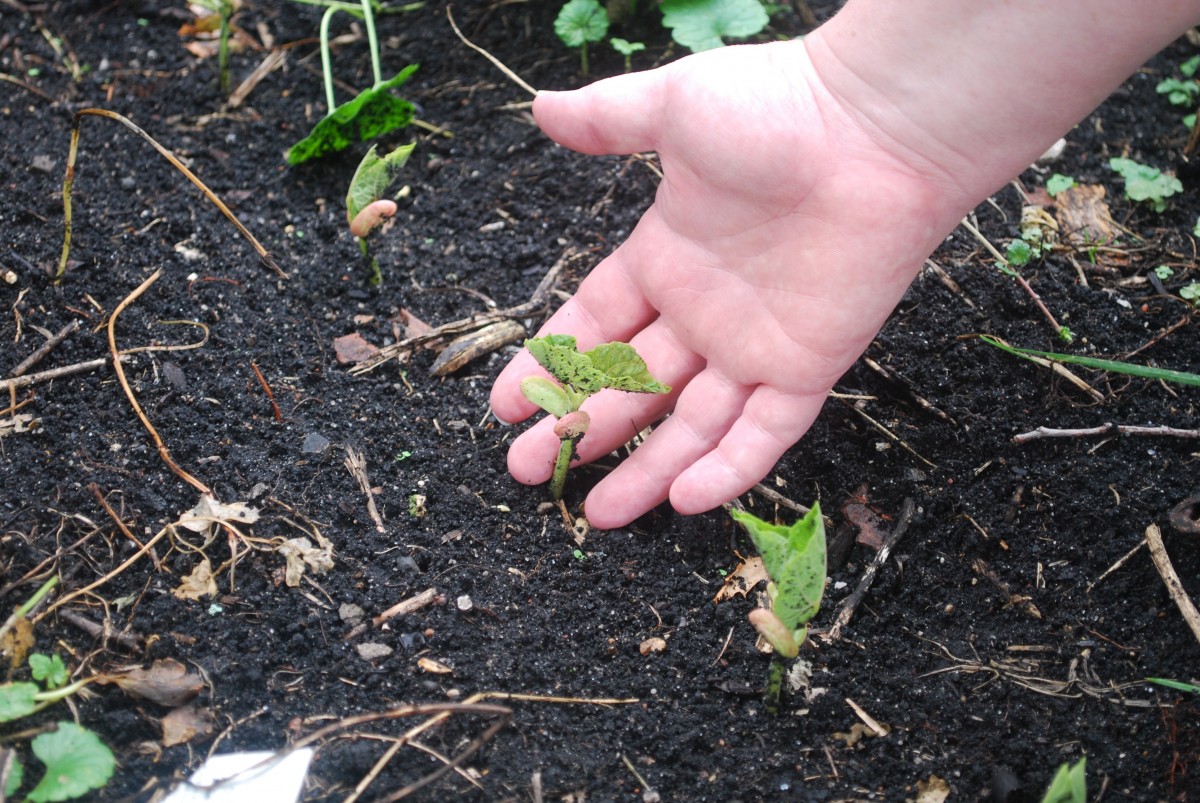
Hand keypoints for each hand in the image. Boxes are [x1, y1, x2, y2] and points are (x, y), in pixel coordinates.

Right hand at [489, 38, 967, 527]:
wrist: (875, 130)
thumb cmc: (776, 110)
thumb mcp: (674, 109)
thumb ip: (607, 121)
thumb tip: (540, 107)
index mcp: (666, 255)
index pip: (595, 325)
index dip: (551, 365)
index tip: (508, 406)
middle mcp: (705, 309)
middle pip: (631, 385)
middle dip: (580, 429)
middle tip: (529, 472)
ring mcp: (755, 342)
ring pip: (693, 423)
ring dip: (647, 467)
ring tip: (599, 514)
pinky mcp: (807, 364)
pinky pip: (765, 431)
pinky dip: (730, 468)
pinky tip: (684, 501)